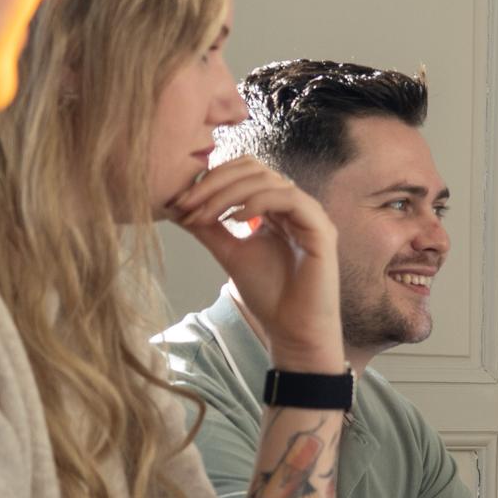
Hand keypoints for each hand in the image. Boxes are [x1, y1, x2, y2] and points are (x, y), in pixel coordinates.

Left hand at [165, 154, 344, 371]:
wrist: (292, 328)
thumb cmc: (268, 294)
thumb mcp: (229, 253)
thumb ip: (209, 228)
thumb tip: (176, 206)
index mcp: (275, 207)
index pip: (243, 172)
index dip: (211, 179)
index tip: (180, 202)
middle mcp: (294, 204)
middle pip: (253, 168)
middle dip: (215, 182)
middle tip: (186, 203)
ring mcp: (309, 214)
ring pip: (267, 180)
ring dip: (228, 193)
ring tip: (204, 214)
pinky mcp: (321, 228)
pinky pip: (289, 199)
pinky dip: (258, 202)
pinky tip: (237, 219)